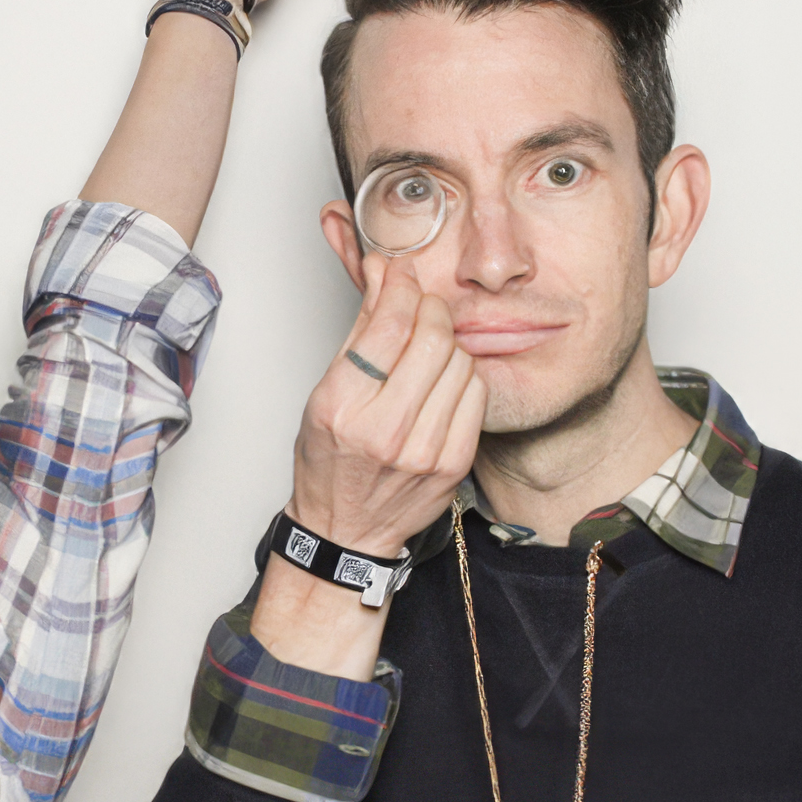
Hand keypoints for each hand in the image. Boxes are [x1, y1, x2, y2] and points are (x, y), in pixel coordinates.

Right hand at [288, 255, 484, 558]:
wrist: (347, 529)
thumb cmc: (329, 462)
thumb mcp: (325, 393)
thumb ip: (359, 333)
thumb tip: (382, 277)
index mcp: (342, 410)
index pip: (388, 325)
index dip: (399, 286)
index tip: (398, 273)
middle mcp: (384, 432)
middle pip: (432, 338)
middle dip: (429, 308)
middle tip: (419, 305)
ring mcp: (425, 450)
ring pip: (460, 361)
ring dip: (447, 341)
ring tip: (427, 348)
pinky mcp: (454, 462)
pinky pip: (476, 393)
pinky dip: (463, 375)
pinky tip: (443, 379)